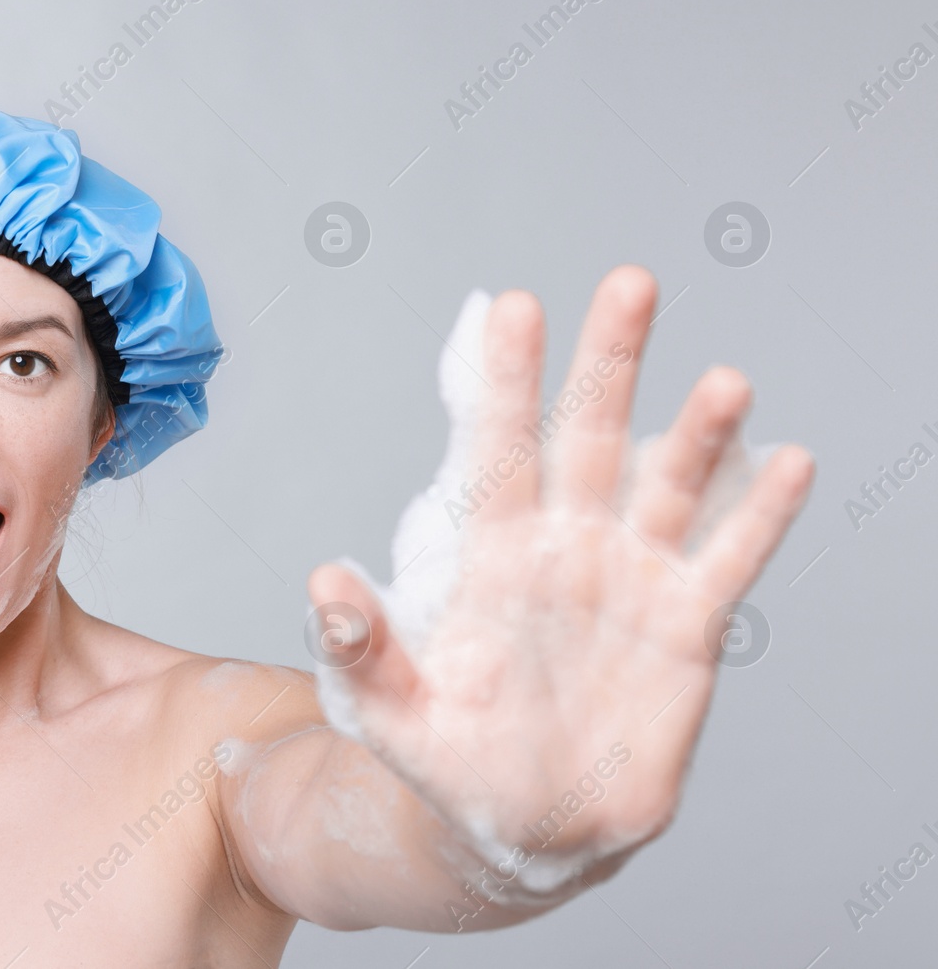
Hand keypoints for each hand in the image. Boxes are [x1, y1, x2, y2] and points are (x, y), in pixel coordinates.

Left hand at [308, 265, 813, 889]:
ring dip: (697, 433)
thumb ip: (361, 652)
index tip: (514, 308)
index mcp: (490, 555)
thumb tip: (321, 585)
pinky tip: (787, 462)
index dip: (507, 383)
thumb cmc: (454, 760)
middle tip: (629, 284)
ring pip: (668, 484)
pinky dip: (759, 515)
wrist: (531, 825)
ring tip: (724, 382)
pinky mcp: (686, 623)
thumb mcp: (391, 715)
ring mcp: (629, 576)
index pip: (498, 450)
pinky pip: (728, 560)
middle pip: (588, 436)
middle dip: (608, 363)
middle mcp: (564, 545)